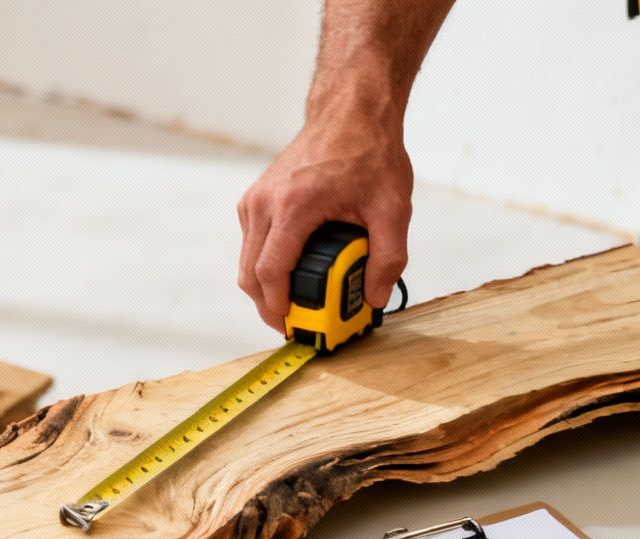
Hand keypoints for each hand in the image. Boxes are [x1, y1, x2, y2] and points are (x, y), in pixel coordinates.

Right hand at [237, 114, 412, 331]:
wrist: (350, 112)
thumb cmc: (369, 152)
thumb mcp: (392, 208)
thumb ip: (388, 258)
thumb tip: (374, 298)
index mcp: (294, 205)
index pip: (271, 271)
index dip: (278, 307)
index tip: (293, 326)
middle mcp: (265, 202)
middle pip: (249, 273)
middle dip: (269, 306)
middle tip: (296, 325)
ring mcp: (255, 199)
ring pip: (247, 261)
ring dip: (267, 287)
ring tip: (297, 303)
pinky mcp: (255, 199)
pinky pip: (251, 245)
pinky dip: (265, 266)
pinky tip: (293, 273)